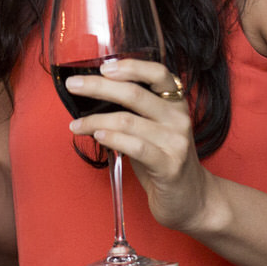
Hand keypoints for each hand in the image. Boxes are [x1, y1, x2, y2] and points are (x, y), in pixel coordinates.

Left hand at [64, 57, 212, 231]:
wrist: (192, 199)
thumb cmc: (164, 160)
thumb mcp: (154, 129)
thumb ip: (134, 111)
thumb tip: (94, 95)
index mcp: (176, 103)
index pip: (158, 73)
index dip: (130, 66)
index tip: (103, 67)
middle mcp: (179, 118)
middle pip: (134, 94)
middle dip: (98, 87)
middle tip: (74, 85)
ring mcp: (176, 142)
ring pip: (128, 121)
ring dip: (95, 121)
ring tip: (76, 125)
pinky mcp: (169, 166)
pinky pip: (136, 147)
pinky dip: (113, 139)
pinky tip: (97, 137)